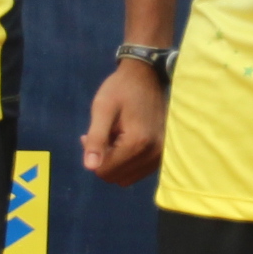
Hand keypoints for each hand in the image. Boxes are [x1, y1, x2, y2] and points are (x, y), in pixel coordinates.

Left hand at [81, 56, 167, 185]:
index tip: (89, 135)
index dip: (93, 155)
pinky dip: (127, 162)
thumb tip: (90, 167)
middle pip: (115, 177)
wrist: (146, 76)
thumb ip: (96, 138)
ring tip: (115, 136)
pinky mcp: (162, 155)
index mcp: (138, 143)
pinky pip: (137, 171)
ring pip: (126, 177)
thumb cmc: (120, 88)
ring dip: (115, 162)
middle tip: (103, 135)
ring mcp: (161, 156)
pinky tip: (125, 141)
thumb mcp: (102, 109)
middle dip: (104, 160)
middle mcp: (153, 155)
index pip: (105, 171)